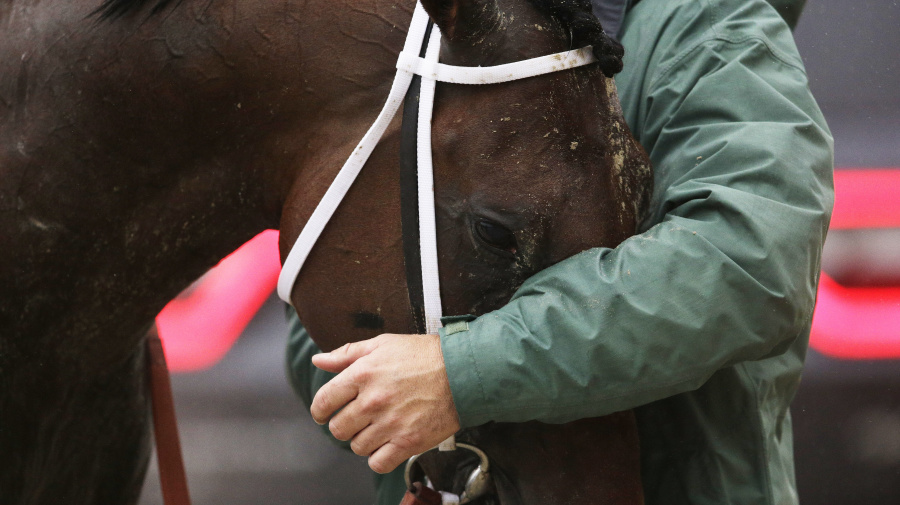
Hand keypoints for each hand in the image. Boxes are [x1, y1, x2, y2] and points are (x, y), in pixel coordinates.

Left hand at [310, 333, 460, 472]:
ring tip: (378, 428)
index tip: (324, 413)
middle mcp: (373, 400)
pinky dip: (379, 458)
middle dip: (344, 424)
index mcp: (363, 373)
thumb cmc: (424, 355)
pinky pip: (378, 463)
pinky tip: (387, 444)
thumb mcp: (383, 344)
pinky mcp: (408, 441)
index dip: (320, 410)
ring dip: (364, 440)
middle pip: (338, 428)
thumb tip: (319, 360)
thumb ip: (347, 353)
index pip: (323, 401)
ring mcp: (391, 423)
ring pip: (357, 446)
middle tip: (358, 419)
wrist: (462, 371)